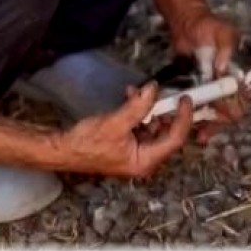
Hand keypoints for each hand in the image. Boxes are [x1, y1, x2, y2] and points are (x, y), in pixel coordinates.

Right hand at [59, 82, 192, 177]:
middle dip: (164, 111)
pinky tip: (130, 98)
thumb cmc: (87, 143)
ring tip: (137, 93)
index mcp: (145, 161)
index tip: (185, 100)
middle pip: (166, 133)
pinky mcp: (128, 145)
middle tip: (164, 93)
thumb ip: (138, 106)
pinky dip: (138, 113)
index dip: (183, 118)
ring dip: (148, 109)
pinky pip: (141, 127)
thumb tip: (154, 89)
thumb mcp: (116, 122)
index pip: (175, 139)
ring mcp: (136, 153)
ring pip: (153, 127)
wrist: (64, 149)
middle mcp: (144, 160)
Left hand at [169, 13, 249, 142]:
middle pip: (228, 110)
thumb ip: (227, 49)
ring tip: (197, 136)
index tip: (226, 116)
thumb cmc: (208, 26)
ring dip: (206, 125)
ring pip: (212, 113)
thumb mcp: (223, 33)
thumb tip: (223, 70)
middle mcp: (227, 84)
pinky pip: (196, 107)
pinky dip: (193, 117)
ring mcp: (211, 88)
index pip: (243, 97)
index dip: (235, 108)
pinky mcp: (195, 89)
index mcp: (241, 73)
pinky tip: (185, 127)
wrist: (185, 22)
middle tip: (205, 133)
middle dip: (218, 123)